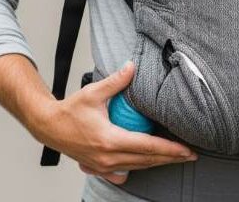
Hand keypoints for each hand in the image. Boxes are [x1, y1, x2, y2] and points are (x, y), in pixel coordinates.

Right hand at [35, 62, 195, 184]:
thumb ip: (116, 81)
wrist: (48, 126)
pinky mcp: (99, 168)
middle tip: (190, 155)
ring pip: (138, 167)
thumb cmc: (69, 111)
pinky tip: (148, 162)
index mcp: (110, 140)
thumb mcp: (93, 92)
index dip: (170, 149)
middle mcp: (108, 157)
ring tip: (176, 157)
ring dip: (158, 163)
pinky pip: (124, 172)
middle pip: (147, 160)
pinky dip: (139, 167)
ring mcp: (103, 166)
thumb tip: (132, 66)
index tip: (187, 150)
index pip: (148, 146)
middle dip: (171, 158)